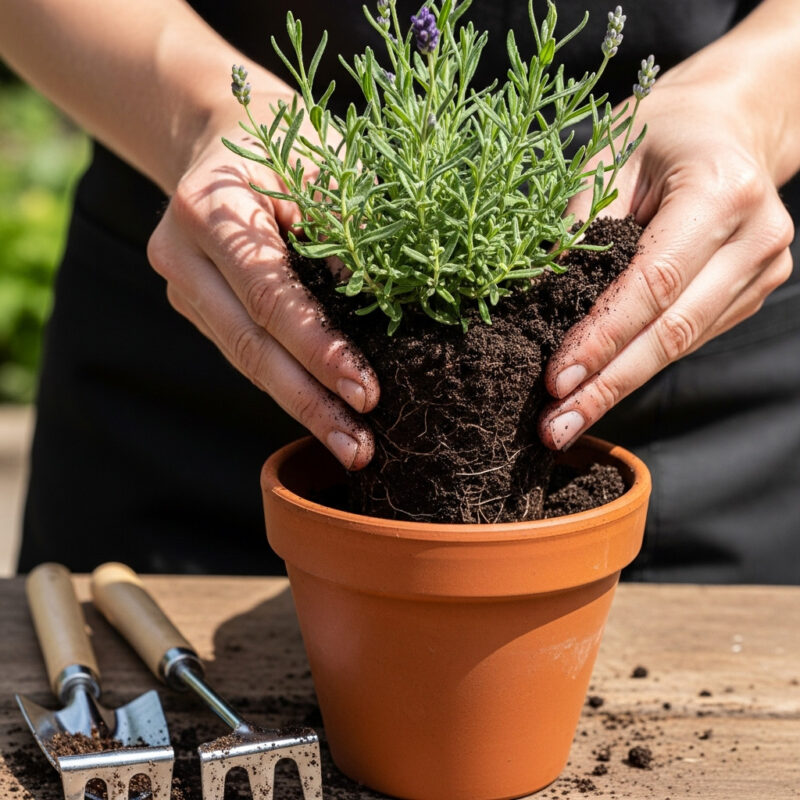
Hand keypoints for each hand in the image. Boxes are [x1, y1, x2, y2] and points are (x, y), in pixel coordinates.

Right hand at [147, 95, 378, 467]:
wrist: (225, 138)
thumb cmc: (289, 144)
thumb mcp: (326, 164)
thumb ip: (347, 228)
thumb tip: (378, 306)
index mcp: (207, 211)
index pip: (270, 297)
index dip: (319, 350)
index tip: (367, 393)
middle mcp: (181, 257)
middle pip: (250, 346)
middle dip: (309, 402)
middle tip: (358, 450)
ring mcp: (184, 289)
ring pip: (246, 361)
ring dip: (300, 406)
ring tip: (350, 446)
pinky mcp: (198, 308)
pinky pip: (246, 354)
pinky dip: (287, 385)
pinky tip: (323, 414)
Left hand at [539, 64, 793, 450]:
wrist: (727, 126)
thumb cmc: (660, 133)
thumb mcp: (608, 158)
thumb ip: (577, 226)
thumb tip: (536, 301)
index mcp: (721, 192)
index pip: (652, 284)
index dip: (601, 338)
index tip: (555, 381)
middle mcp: (755, 239)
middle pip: (671, 331)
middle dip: (607, 385)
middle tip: (556, 429)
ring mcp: (761, 271)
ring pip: (681, 345)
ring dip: (618, 387)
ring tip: (566, 423)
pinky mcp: (751, 291)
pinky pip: (688, 338)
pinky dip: (639, 365)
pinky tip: (599, 390)